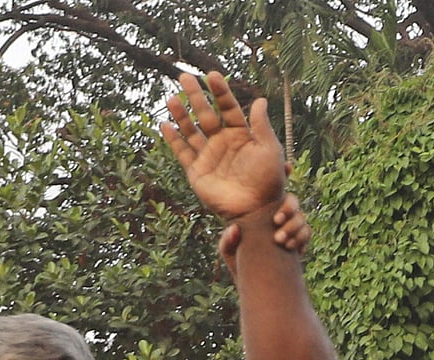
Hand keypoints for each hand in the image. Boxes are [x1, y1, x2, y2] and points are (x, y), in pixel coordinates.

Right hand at [161, 71, 285, 219]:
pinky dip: (173, 139)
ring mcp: (209, 156)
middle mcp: (223, 143)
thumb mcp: (269, 149)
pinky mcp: (197, 171)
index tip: (212, 75)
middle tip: (185, 76)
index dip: (221, 92)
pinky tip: (164, 124)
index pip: (229, 108)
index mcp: (241, 135)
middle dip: (196, 95)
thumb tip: (260, 99)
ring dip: (181, 114)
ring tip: (172, 97)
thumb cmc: (268, 180)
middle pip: (206, 114)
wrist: (256, 209)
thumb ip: (262, 125)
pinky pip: (182, 152)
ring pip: (191, 130)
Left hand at [220, 192, 310, 271]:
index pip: (278, 199)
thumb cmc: (238, 263)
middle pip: (295, 205)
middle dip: (292, 221)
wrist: (253, 282)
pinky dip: (303, 241)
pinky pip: (306, 235)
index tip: (277, 220)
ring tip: (286, 246)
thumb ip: (227, 241)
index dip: (284, 206)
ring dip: (298, 233)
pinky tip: (296, 252)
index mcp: (261, 212)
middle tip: (280, 237)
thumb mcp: (229, 252)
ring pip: (303, 222)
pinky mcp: (298, 242)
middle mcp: (277, 217)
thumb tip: (234, 228)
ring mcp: (289, 229)